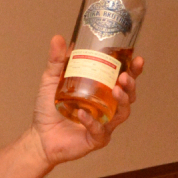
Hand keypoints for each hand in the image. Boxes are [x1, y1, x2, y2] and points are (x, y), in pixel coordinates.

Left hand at [32, 35, 142, 168]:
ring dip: (122, 101)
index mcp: (102, 91)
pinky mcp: (95, 139)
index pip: (123, 80)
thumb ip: (57, 61)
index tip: (138, 59)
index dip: (134, 70)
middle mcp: (107, 108)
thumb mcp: (51, 80)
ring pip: (122, 113)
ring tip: (116, 90)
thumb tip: (58, 38)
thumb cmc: (48, 109)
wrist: (39, 136)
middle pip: (129, 96)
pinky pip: (99, 130)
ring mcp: (104, 124)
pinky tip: (82, 113)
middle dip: (131, 85)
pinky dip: (91, 121)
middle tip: (126, 76)